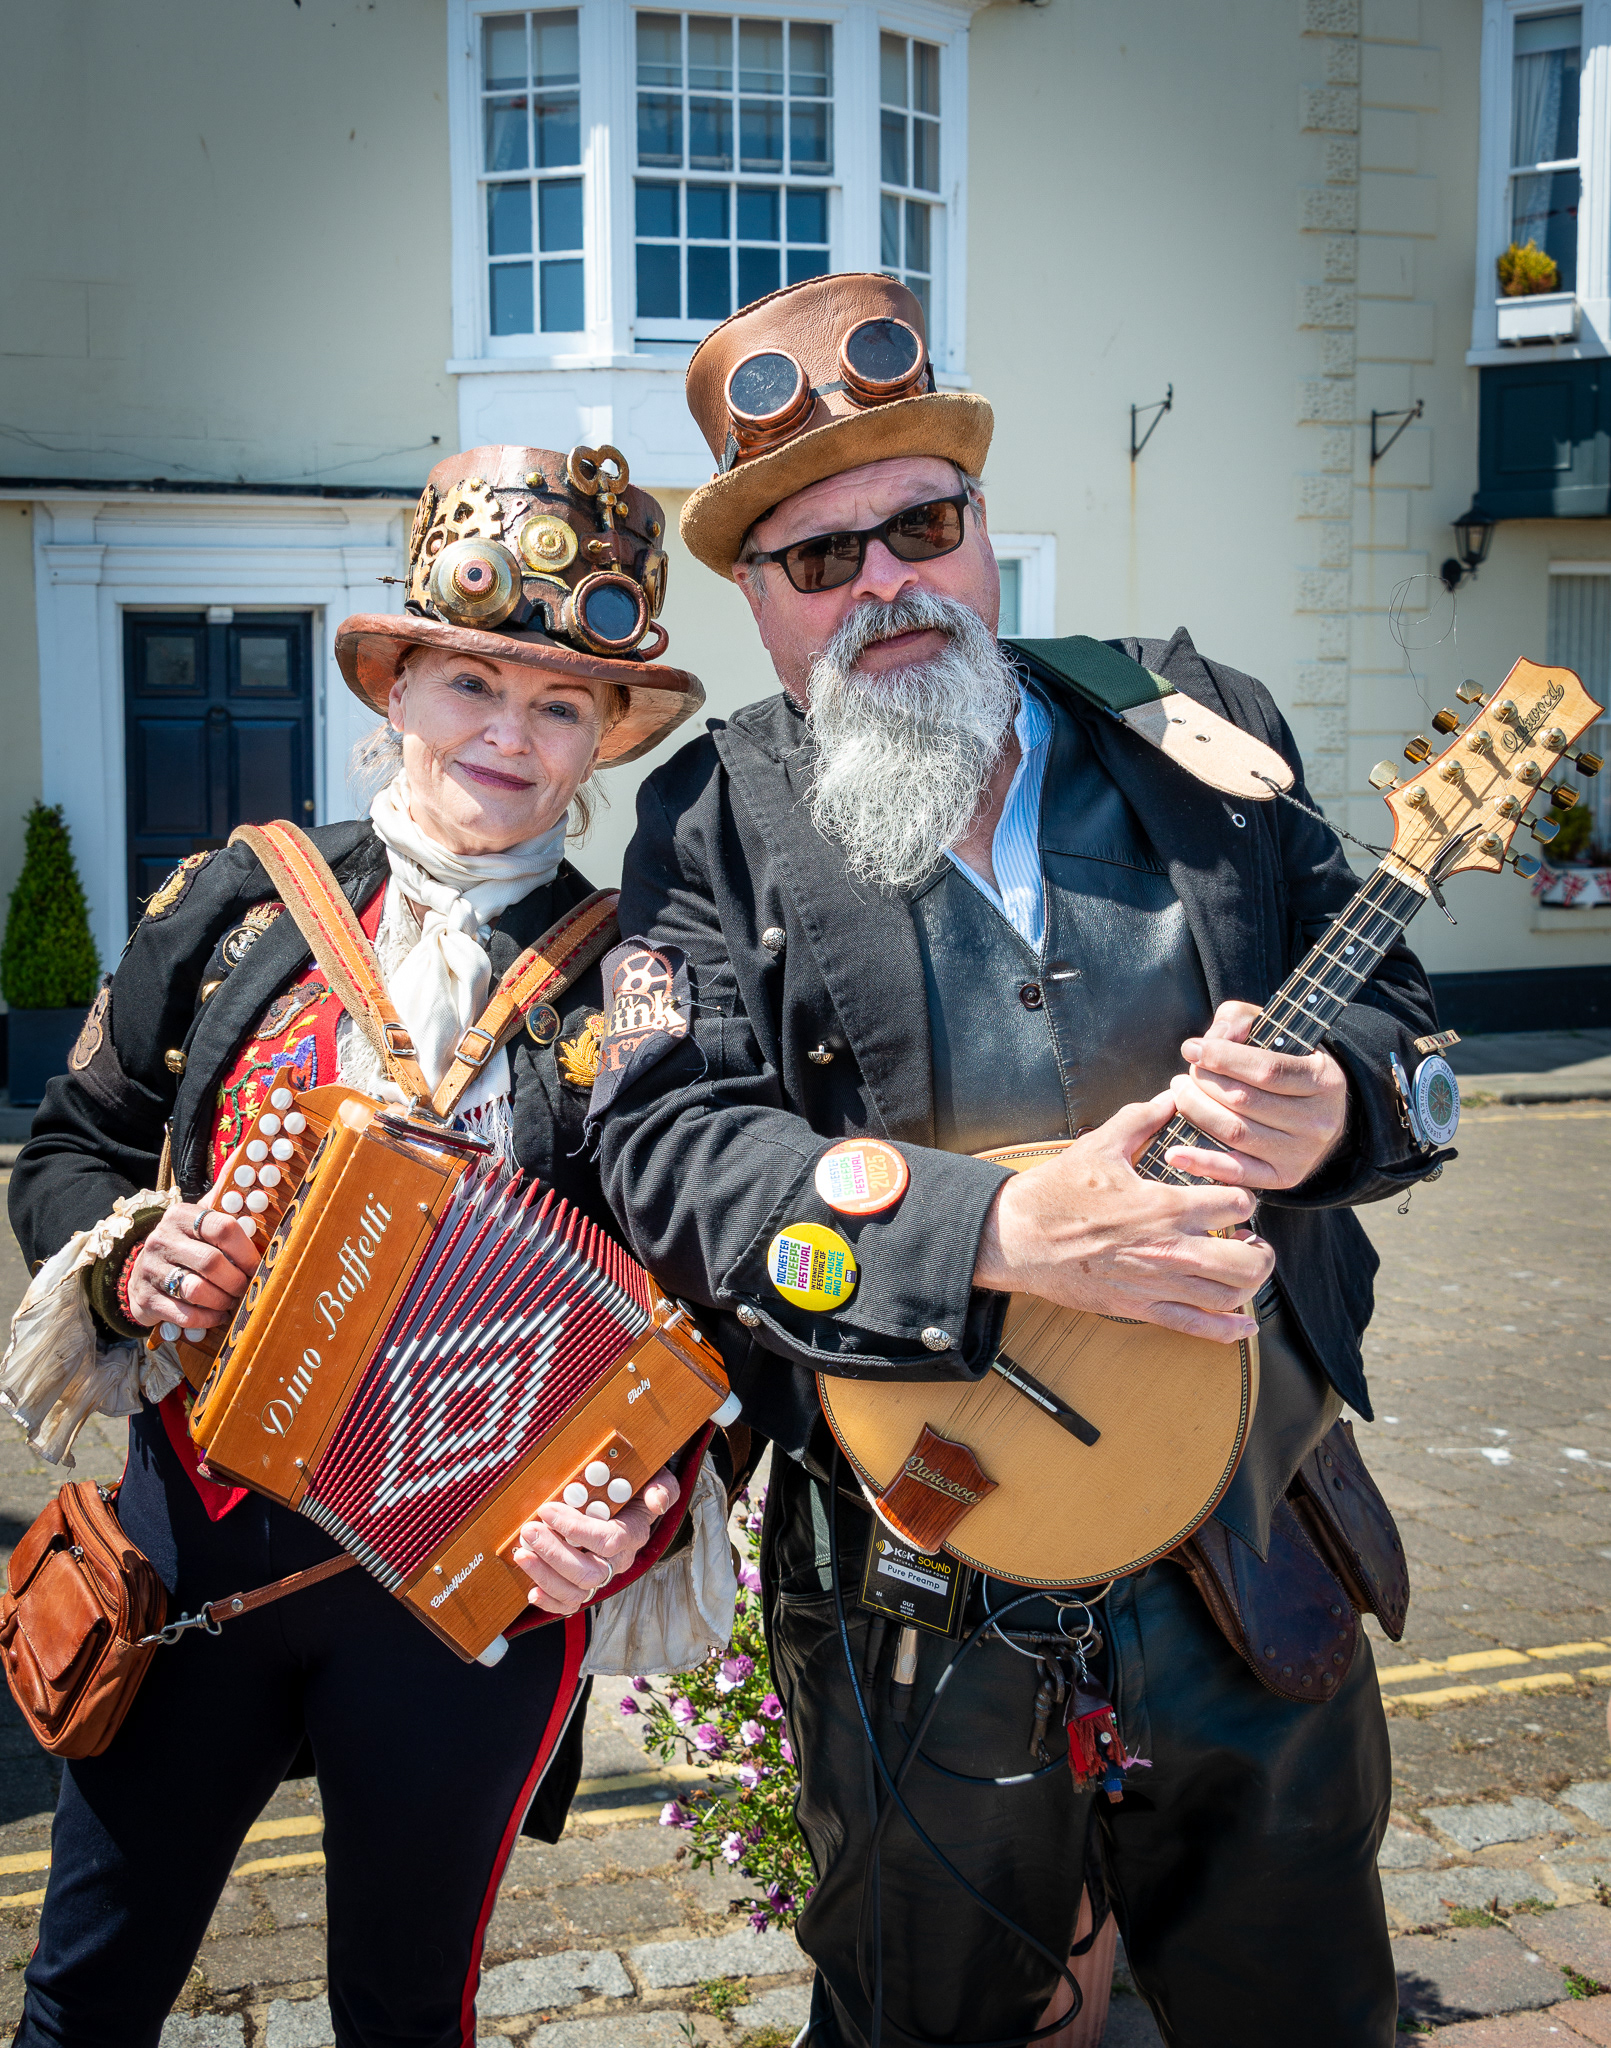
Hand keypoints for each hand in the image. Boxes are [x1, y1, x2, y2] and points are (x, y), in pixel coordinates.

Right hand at [125, 1200, 259, 1329]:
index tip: (256, 1266)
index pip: (222, 1228)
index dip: (246, 1252)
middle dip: (236, 1281)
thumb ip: (220, 1200)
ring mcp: (150, 1269)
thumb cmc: (185, 1247)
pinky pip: (184, 1314)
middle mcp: (161, 1239)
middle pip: (211, 1262)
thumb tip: (235, 1169)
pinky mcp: (145, 1298)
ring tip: (231, 1302)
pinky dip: (207, 1319)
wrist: (141, 1275)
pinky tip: (217, 1316)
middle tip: (245, 1288)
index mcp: (181, 1216)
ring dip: (222, 1301)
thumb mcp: (198, 1221)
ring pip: (196, 1289)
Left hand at [511, 1466, 680, 1616]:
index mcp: (633, 1534)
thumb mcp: (654, 1478)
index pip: (607, 1540)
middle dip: (553, 1553)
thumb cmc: (636, 1487)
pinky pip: (570, 1604)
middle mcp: (618, 1561)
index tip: (548, 1510)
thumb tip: (657, 1501)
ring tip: (522, 1552)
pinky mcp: (584, 1583)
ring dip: (545, 1575)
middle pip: (589, 1572)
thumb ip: (660, 1487)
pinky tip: (531, 1590)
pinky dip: (549, 1601)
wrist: (629, 1501)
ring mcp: (602, 1575)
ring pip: (577, 1591)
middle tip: (529, 1531)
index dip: (575, 1528)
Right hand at [974, 1095, 1273, 1343]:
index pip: (1237, 1204)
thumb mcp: (1099, 1145)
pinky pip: (1197, 1328)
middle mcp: (1169, 1249)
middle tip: (1252, 1238)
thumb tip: (1169, 1098)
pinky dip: (1228, 1330)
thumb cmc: (1056, 1193)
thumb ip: (1141, 1119)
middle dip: (1260, 1250)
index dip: (1245, 1197)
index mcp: (1164, 1205)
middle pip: (1247, 1260)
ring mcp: (1157, 1283)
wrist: (1017, 1238)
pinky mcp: (1140, 1308)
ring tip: (1242, 1267)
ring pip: (1228, 1297)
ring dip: (1248, 1284)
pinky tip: (1243, 1323)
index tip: (1235, 1196)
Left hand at [1165, 1001, 1348, 1191]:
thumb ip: (1240, 1023)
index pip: (1266, 1069)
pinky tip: (1175, 1153)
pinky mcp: (1284, 1177)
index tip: (1192, 1049)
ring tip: (1179, 1096)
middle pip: (1245, 1101)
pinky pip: (1237, 1172)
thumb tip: (1209, 1041)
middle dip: (1204, 1084)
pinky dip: (1203, 1163)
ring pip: (1236, 1133)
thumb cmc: (1285, 1063)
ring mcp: (1303, 1153)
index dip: (1223, 1058)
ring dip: (1197, 1112)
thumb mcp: (1273, 1031)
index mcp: (1324, 1080)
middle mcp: (1319, 1120)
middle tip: (1184, 1076)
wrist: (1317, 1110)